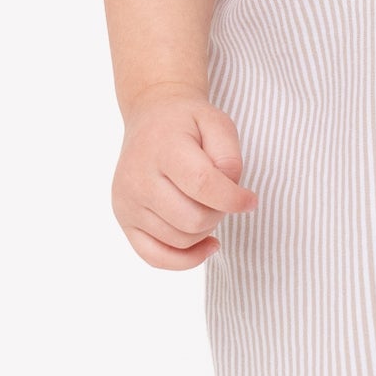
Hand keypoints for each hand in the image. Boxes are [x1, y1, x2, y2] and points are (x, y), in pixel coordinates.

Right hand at [111, 87, 257, 270]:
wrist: (151, 116)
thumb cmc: (188, 123)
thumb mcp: (218, 123)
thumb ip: (229, 157)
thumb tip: (231, 196)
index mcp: (163, 148)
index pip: (202, 185)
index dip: (233, 199)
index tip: (251, 200)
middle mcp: (138, 177)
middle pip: (193, 219)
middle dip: (219, 213)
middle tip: (222, 196)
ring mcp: (127, 202)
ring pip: (180, 240)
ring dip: (204, 230)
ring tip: (206, 205)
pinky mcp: (124, 219)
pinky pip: (156, 257)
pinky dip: (185, 259)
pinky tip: (206, 243)